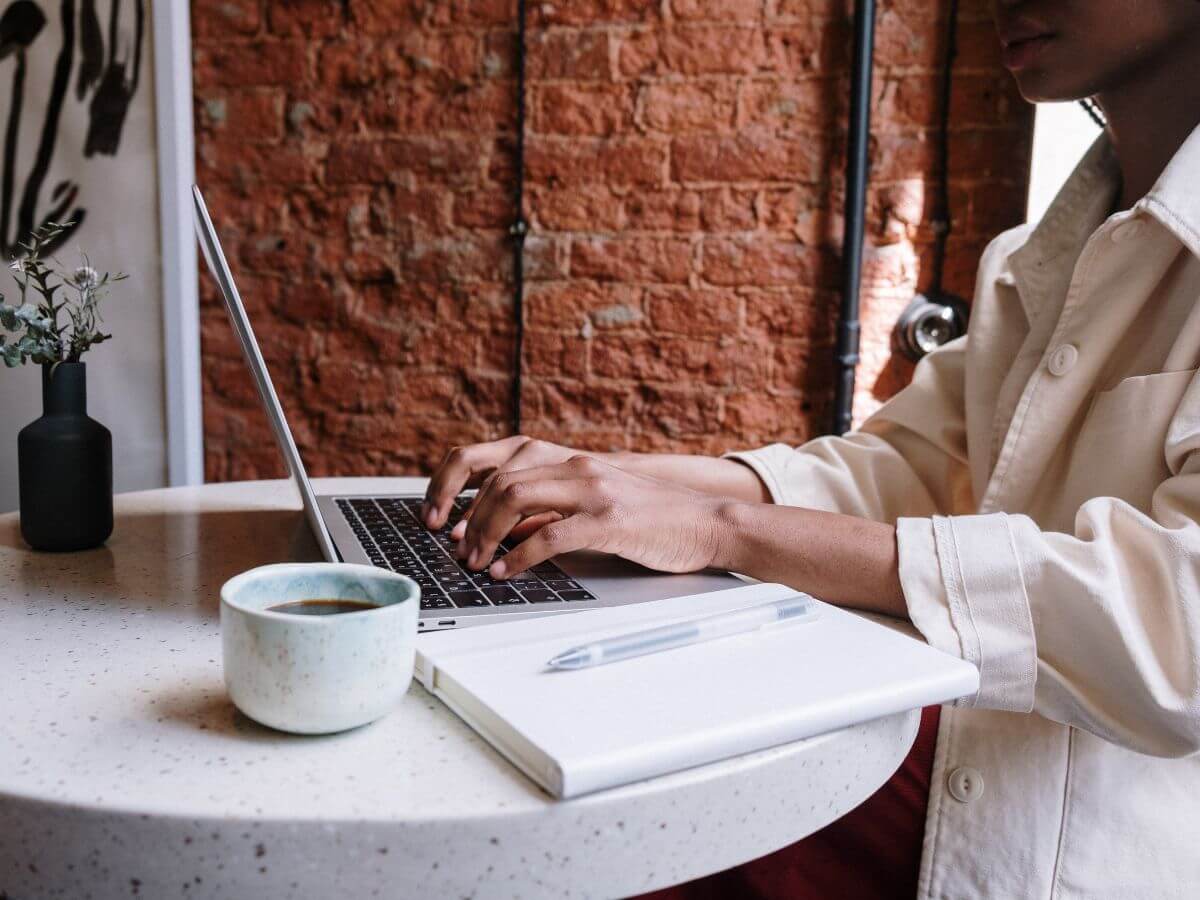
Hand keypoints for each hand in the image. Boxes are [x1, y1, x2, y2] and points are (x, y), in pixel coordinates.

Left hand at [455, 455, 725, 577]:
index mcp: (568, 460)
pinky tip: (507, 571)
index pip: (494, 457)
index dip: (455, 482)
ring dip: (486, 533)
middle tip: (455, 547)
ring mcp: (593, 489)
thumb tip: (496, 530)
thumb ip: (548, 510)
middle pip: (498, 478)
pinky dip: (519, 555)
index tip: (438, 515)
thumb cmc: (649, 519)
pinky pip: (551, 535)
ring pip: (516, 497)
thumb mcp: (591, 504)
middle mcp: (576, 466)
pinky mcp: (610, 520)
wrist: (705, 522)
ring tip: (475, 561)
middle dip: (465, 515)